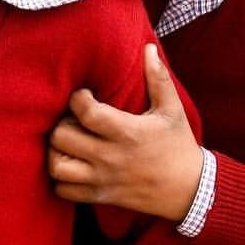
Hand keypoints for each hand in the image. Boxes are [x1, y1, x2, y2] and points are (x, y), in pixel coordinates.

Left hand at [49, 44, 202, 220]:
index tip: (84, 95)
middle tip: (72, 119)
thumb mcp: (172, 110)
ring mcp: (102, 180)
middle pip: (61, 137)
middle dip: (61, 123)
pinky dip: (60, 177)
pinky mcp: (99, 196)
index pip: (86, 113)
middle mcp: (110, 157)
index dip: (77, 98)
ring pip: (57, 166)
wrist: (189, 190)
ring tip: (67, 142)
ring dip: (54, 151)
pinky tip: (71, 163)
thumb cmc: (178, 144)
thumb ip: (158, 78)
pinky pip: (63, 191)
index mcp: (127, 132)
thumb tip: (149, 47)